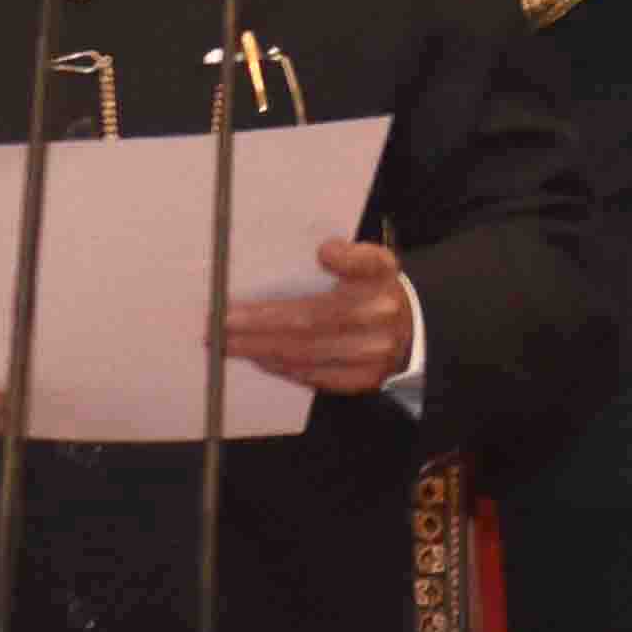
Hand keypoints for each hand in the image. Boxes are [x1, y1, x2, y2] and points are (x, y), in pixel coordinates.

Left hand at [218, 237, 417, 398]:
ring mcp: (373, 352)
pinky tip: (257, 357)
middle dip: (261, 322)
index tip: (323, 252)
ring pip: (306, 352)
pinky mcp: (362, 379)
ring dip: (259, 348)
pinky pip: (313, 375)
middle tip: (221, 323)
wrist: (410, 332)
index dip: (346, 259)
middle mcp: (381, 315)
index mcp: (382, 275)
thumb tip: (323, 252)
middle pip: (313, 318)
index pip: (366, 263)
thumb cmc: (372, 291)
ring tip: (226, 343)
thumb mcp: (369, 262)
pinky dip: (280, 366)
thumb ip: (348, 255)